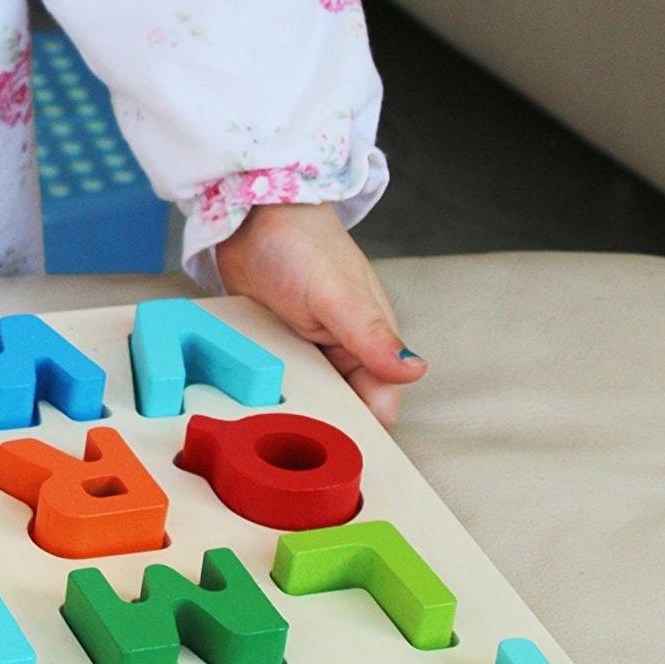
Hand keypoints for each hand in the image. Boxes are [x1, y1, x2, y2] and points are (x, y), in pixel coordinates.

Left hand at [212, 202, 424, 424]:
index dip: (364, 427)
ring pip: (311, 399)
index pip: (380, 401)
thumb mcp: (336, 294)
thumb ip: (371, 334)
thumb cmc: (300, 243)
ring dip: (296, 408)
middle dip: (326, 423)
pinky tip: (256, 397)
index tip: (339, 447)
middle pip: (344, 408)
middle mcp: (344, 349)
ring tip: (272, 419)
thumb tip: (413, 370)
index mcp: (371, 339)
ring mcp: (310, 350)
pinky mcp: (278, 347)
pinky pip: (280, 381)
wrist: (250, 216)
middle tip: (296, 435)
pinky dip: (273, 389)